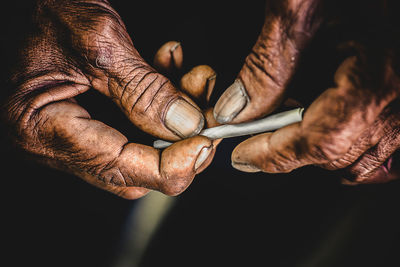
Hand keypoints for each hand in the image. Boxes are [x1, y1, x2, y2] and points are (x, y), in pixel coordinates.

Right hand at [2, 0, 218, 198]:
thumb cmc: (50, 9)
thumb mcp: (101, 43)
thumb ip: (144, 90)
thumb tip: (186, 125)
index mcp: (41, 129)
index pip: (119, 169)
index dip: (172, 164)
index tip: (207, 141)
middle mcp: (54, 142)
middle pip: (134, 168)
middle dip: (179, 141)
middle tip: (207, 114)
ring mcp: (73, 133)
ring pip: (140, 146)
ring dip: (174, 116)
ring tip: (193, 78)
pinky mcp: (88, 120)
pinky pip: (133, 125)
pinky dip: (158, 104)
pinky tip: (171, 70)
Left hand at [213, 0, 399, 183]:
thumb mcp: (297, 8)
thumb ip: (267, 65)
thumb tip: (235, 111)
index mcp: (376, 72)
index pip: (322, 140)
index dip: (276, 155)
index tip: (244, 157)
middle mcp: (397, 91)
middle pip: (342, 155)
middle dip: (293, 155)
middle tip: (257, 144)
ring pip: (366, 158)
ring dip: (322, 155)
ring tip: (287, 137)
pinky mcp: (396, 91)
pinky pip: (383, 142)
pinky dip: (350, 146)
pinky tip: (323, 127)